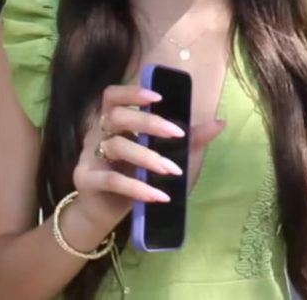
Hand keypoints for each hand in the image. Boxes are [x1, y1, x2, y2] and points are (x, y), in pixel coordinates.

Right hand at [71, 84, 224, 231]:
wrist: (106, 215)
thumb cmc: (138, 179)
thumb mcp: (170, 158)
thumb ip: (191, 141)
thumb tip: (220, 122)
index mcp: (115, 122)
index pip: (113, 96)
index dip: (132, 92)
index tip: (159, 97)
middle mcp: (98, 134)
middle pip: (116, 116)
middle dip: (148, 122)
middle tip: (177, 134)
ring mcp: (89, 156)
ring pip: (116, 146)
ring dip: (147, 157)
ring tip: (172, 170)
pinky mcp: (86, 181)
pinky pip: (111, 180)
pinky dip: (137, 187)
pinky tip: (158, 195)